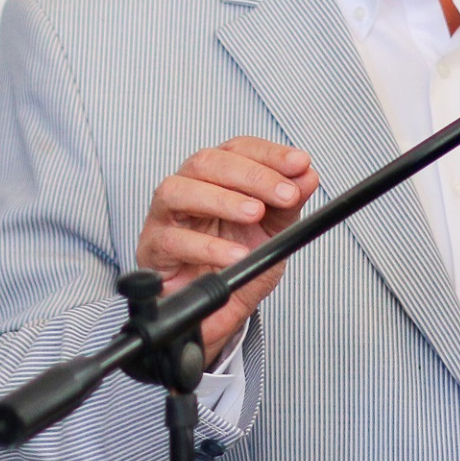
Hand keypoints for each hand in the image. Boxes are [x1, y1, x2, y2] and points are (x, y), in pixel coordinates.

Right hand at [135, 138, 320, 355]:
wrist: (217, 311)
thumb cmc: (235, 262)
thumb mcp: (273, 232)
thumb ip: (288, 204)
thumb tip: (307, 175)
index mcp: (214, 177)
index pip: (237, 149)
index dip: (269, 153)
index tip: (300, 163)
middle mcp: (186, 189)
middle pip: (206, 162)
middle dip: (251, 175)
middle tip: (286, 194)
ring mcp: (163, 218)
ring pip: (177, 191)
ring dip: (222, 199)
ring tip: (256, 213)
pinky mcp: (152, 250)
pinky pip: (172, 240)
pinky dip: (207, 246)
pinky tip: (235, 255)